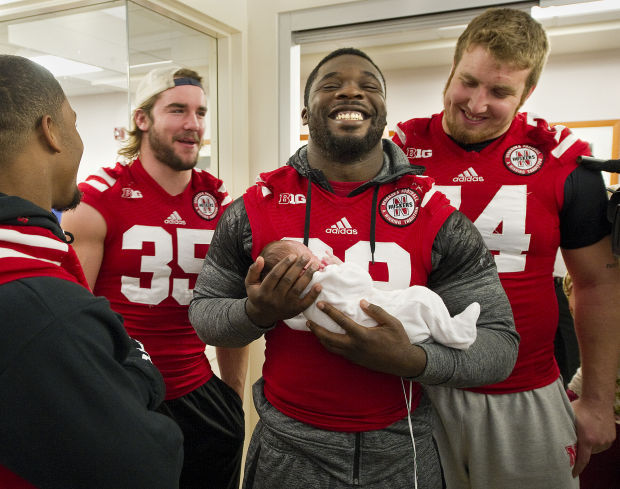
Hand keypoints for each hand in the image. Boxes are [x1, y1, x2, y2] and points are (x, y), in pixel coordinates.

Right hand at [245, 253, 320, 326]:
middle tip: (306, 256)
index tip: (293, 256)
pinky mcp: (295, 310)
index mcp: (264, 291)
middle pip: (288, 280)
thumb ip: (253, 270)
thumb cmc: (258, 295)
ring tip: (315, 265)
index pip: (275, 275)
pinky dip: (313, 294)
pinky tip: (319, 284)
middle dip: (298, 267)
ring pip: (298, 289)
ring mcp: (286, 305)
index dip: (284, 264)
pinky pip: (305, 302)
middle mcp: (275, 299)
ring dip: (308, 276)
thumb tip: (260, 258)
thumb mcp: (250, 283)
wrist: (263, 315)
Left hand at [306, 299, 426, 376]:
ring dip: (320, 338)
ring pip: (330, 347)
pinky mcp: (355, 360)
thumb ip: (377, 311)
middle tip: (308, 320)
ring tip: (313, 329)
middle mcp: (354, 346)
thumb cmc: (399, 340)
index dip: (329, 311)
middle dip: (316, 329)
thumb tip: (362, 302)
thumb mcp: (392, 323)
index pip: (341, 321)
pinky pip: (337, 352)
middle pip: (328, 338)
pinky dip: (329, 345)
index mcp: (363, 335)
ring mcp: (353, 355)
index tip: (320, 304)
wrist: (403, 362)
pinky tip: (326, 339)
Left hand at [571, 397, 615, 476]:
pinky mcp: (611, 437)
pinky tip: (592, 431)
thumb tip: (556, 437)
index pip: (582, 459)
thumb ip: (566, 430)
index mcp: (587, 439)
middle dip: (581, 450)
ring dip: (590, 445)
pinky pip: (603, 443)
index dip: (577, 468)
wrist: (598, 400)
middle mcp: (599, 442)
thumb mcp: (569, 419)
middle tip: (575, 443)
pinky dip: (597, 441)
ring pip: (596, 448)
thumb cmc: (581, 408)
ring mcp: (606, 440)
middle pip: (588, 453)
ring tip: (585, 433)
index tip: (572, 474)